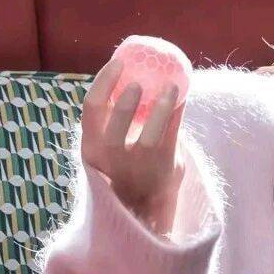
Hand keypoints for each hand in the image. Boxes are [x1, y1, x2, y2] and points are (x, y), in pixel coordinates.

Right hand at [80, 57, 186, 227]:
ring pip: (149, 134)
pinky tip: (182, 99)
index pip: (91, 108)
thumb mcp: (108, 150)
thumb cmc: (126, 171)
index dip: (103, 81)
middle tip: (139, 82)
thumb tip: (134, 76)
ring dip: (161, 107)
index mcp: (92, 148)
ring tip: (171, 88)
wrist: (145, 210)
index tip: (118, 63)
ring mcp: (138, 166)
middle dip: (127, 100)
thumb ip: (114, 122)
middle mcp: (110, 159)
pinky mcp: (163, 168)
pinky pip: (173, 136)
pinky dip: (177, 115)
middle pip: (115, 121)